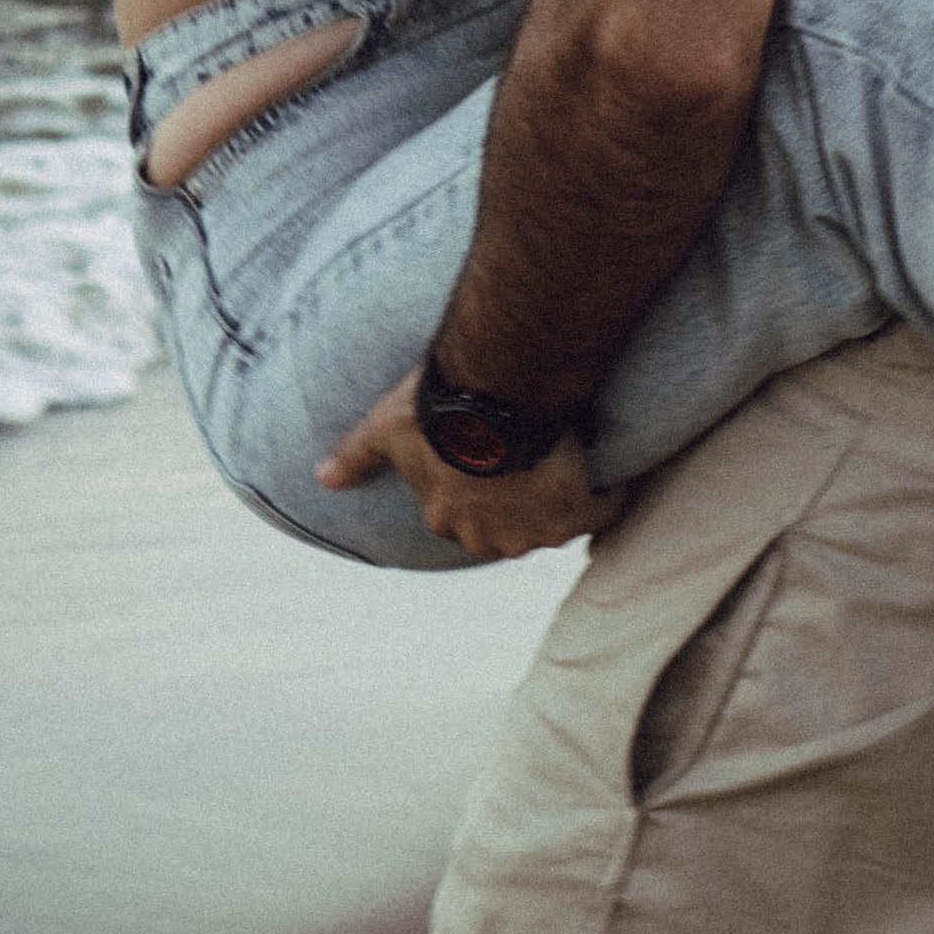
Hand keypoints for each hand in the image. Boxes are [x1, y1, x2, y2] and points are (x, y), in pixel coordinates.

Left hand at [315, 370, 627, 560]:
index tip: (492, 459)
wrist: (494, 396)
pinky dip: (608, 493)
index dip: (477, 484)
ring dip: (561, 498)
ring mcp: (533, 532)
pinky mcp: (574, 514)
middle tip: (533, 457)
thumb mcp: (384, 429)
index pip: (462, 514)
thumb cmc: (435, 411)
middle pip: (508, 527)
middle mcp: (488, 537)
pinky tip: (612, 467)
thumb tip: (321, 479)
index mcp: (446, 518)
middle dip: (519, 501)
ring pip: (552, 523)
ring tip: (570, 459)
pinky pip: (601, 510)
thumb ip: (355, 455)